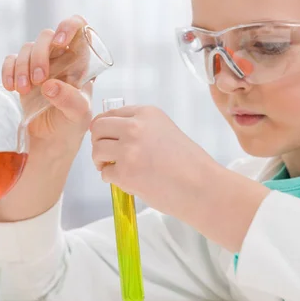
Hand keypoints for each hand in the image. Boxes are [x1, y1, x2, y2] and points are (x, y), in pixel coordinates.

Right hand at [2, 15, 92, 159]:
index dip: (69, 26)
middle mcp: (61, 57)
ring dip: (23, 66)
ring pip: (28, 48)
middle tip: (39, 80)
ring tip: (24, 90)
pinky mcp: (21, 73)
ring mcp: (40, 64)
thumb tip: (49, 85)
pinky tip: (11, 87)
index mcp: (80, 60)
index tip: (60, 42)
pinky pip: (10, 60)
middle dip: (40, 56)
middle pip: (47, 36)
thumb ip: (69, 100)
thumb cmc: (71, 126)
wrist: (50, 142)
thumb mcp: (79, 115)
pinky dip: (8, 70)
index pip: (78, 27)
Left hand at [90, 105, 216, 215]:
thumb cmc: (189, 164)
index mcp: (146, 113)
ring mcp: (128, 149)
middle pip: (97, 128)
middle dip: (98, 143)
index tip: (109, 140)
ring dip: (102, 162)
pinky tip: (128, 181)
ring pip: (96, 150)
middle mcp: (135, 126)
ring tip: (117, 169)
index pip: (110, 114)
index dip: (105, 129)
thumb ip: (140, 128)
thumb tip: (111, 135)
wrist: (203, 187)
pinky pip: (105, 174)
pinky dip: (112, 179)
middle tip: (107, 157)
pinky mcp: (125, 172)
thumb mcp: (165, 131)